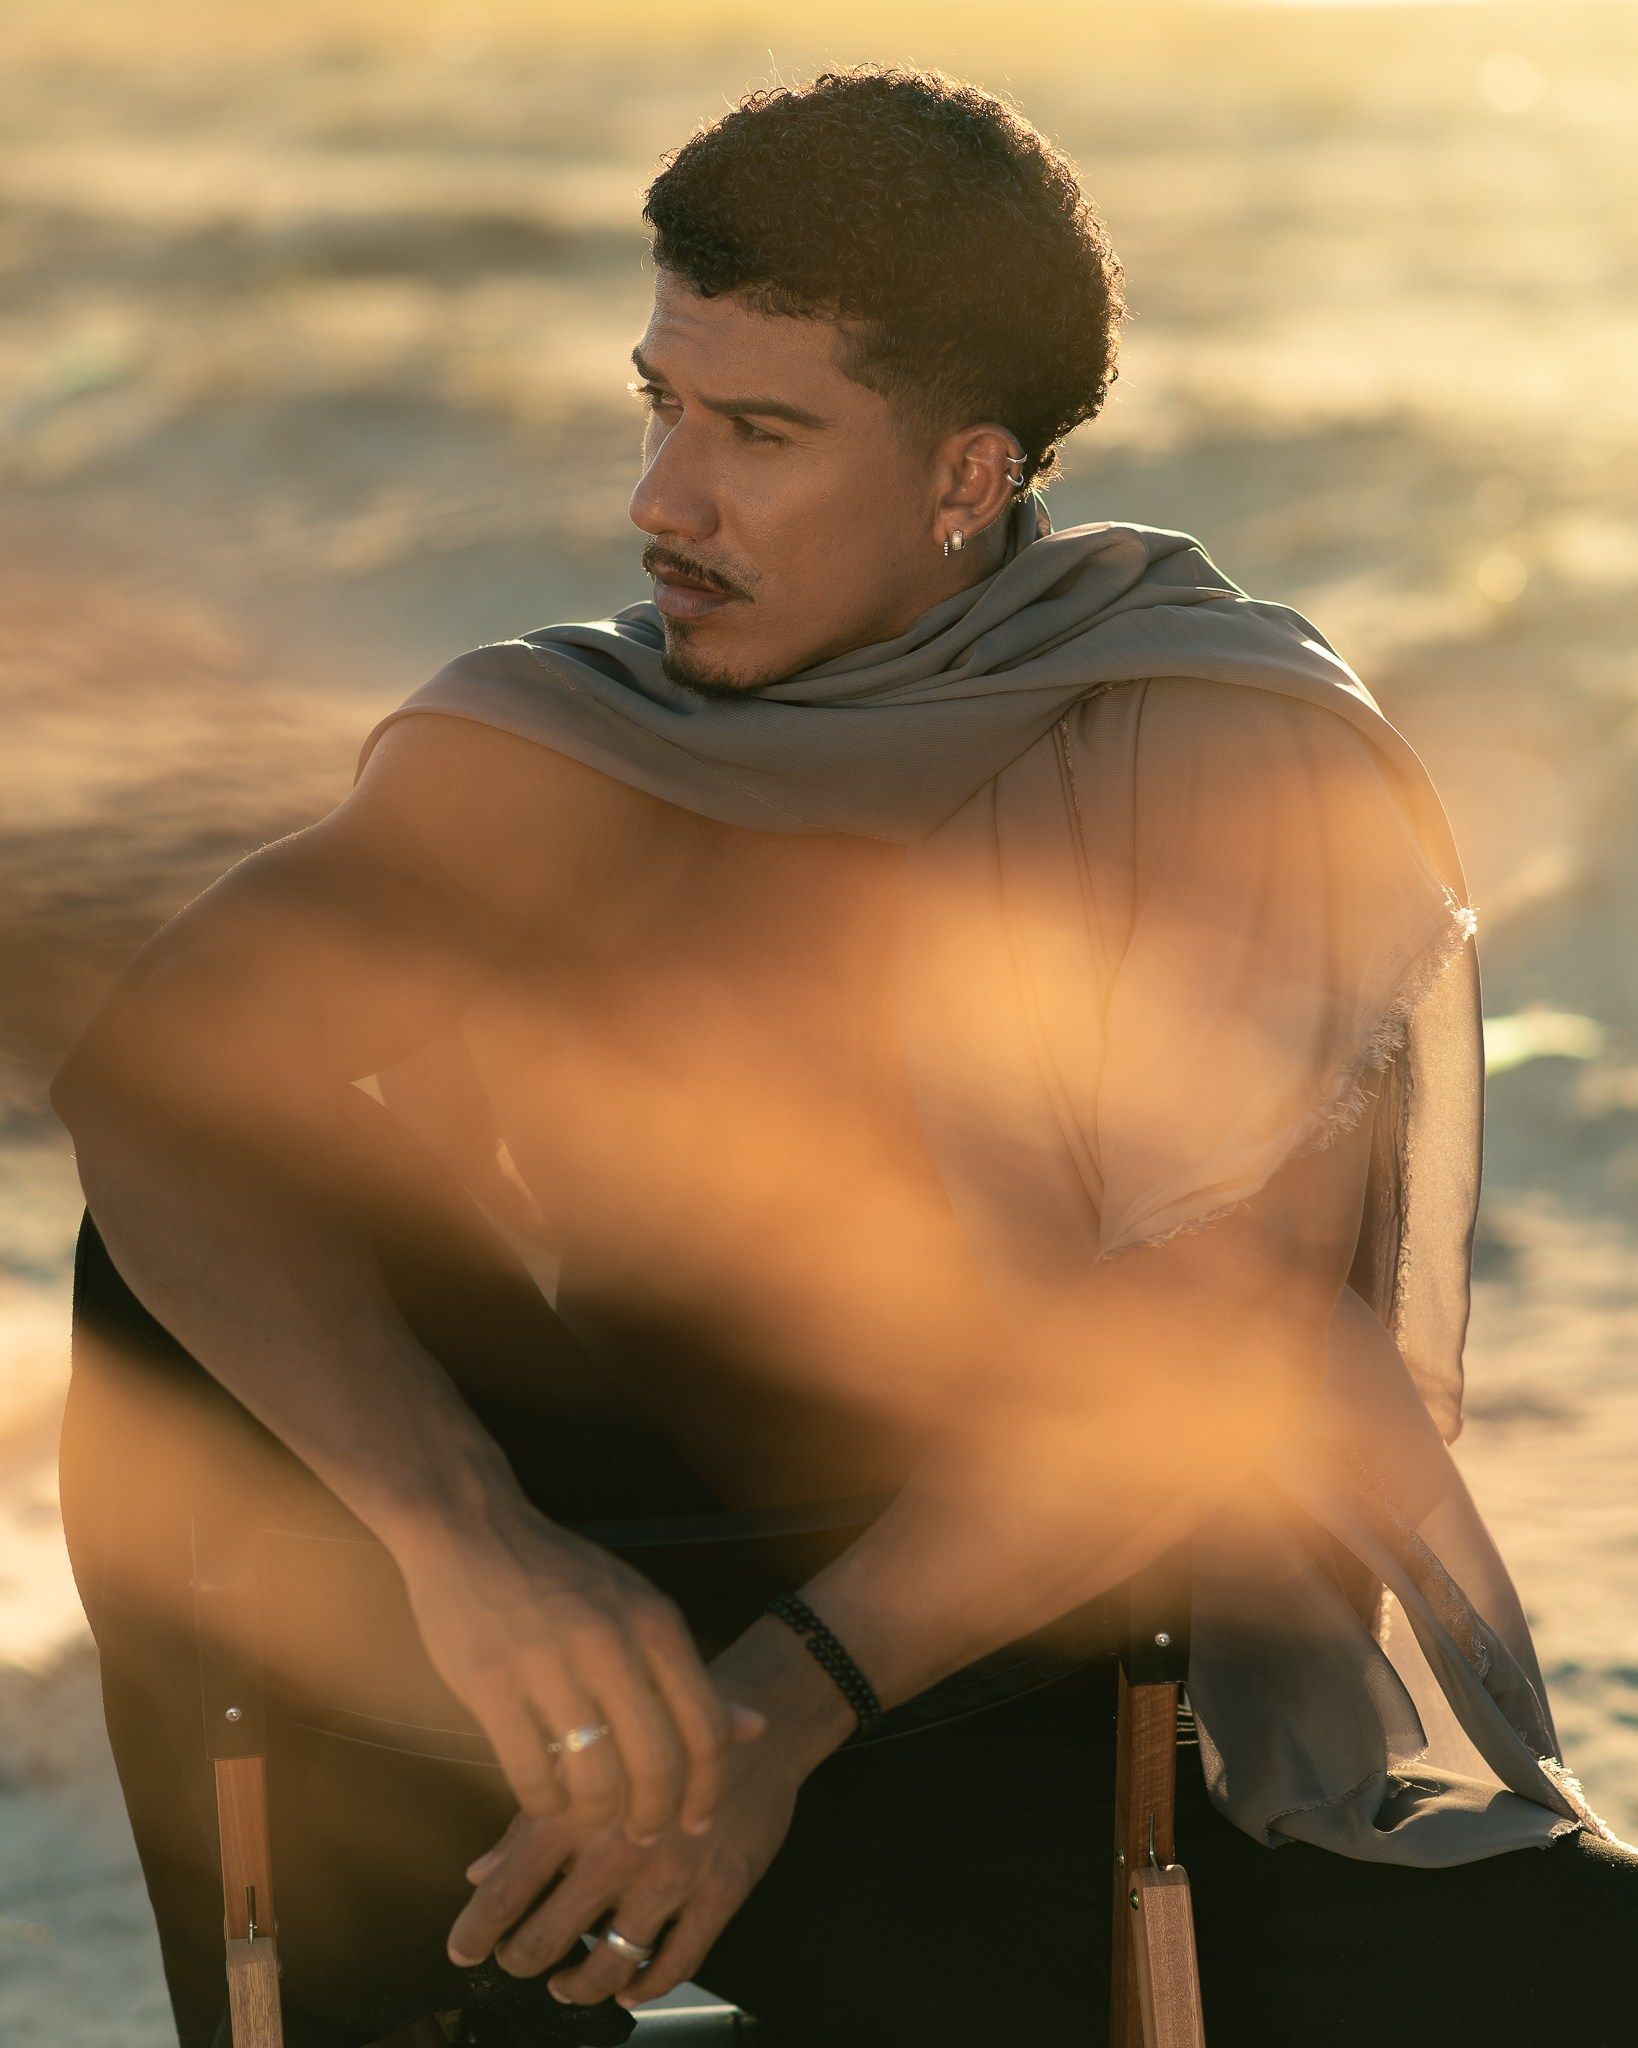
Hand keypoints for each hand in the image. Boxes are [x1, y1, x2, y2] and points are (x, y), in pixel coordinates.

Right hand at [392, 1491, 763, 1840]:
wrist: (472, 1529)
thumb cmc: (562, 1577)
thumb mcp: (637, 1607)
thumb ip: (687, 1673)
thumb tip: (755, 1727)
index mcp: (655, 1622)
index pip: (705, 1728)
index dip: (708, 1790)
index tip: (697, 1822)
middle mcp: (612, 1642)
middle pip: (657, 1765)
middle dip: (655, 1816)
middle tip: (643, 1833)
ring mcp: (550, 1663)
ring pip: (596, 1781)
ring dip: (598, 1818)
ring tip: (593, 1816)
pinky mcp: (492, 1684)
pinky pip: (531, 1776)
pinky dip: (545, 1804)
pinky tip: (546, 1796)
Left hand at [446, 1726, 806, 2008]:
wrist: (763, 1710)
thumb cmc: (666, 1726)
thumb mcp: (591, 1755)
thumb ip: (532, 1817)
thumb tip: (478, 1871)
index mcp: (580, 1810)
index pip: (507, 1890)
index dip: (476, 1931)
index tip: (460, 1951)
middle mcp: (620, 1848)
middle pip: (549, 1936)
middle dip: (522, 1960)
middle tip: (514, 1962)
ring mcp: (673, 1875)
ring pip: (611, 1961)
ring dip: (580, 1983)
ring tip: (565, 1982)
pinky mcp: (721, 1890)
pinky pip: (679, 1960)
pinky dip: (647, 1984)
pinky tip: (629, 1985)